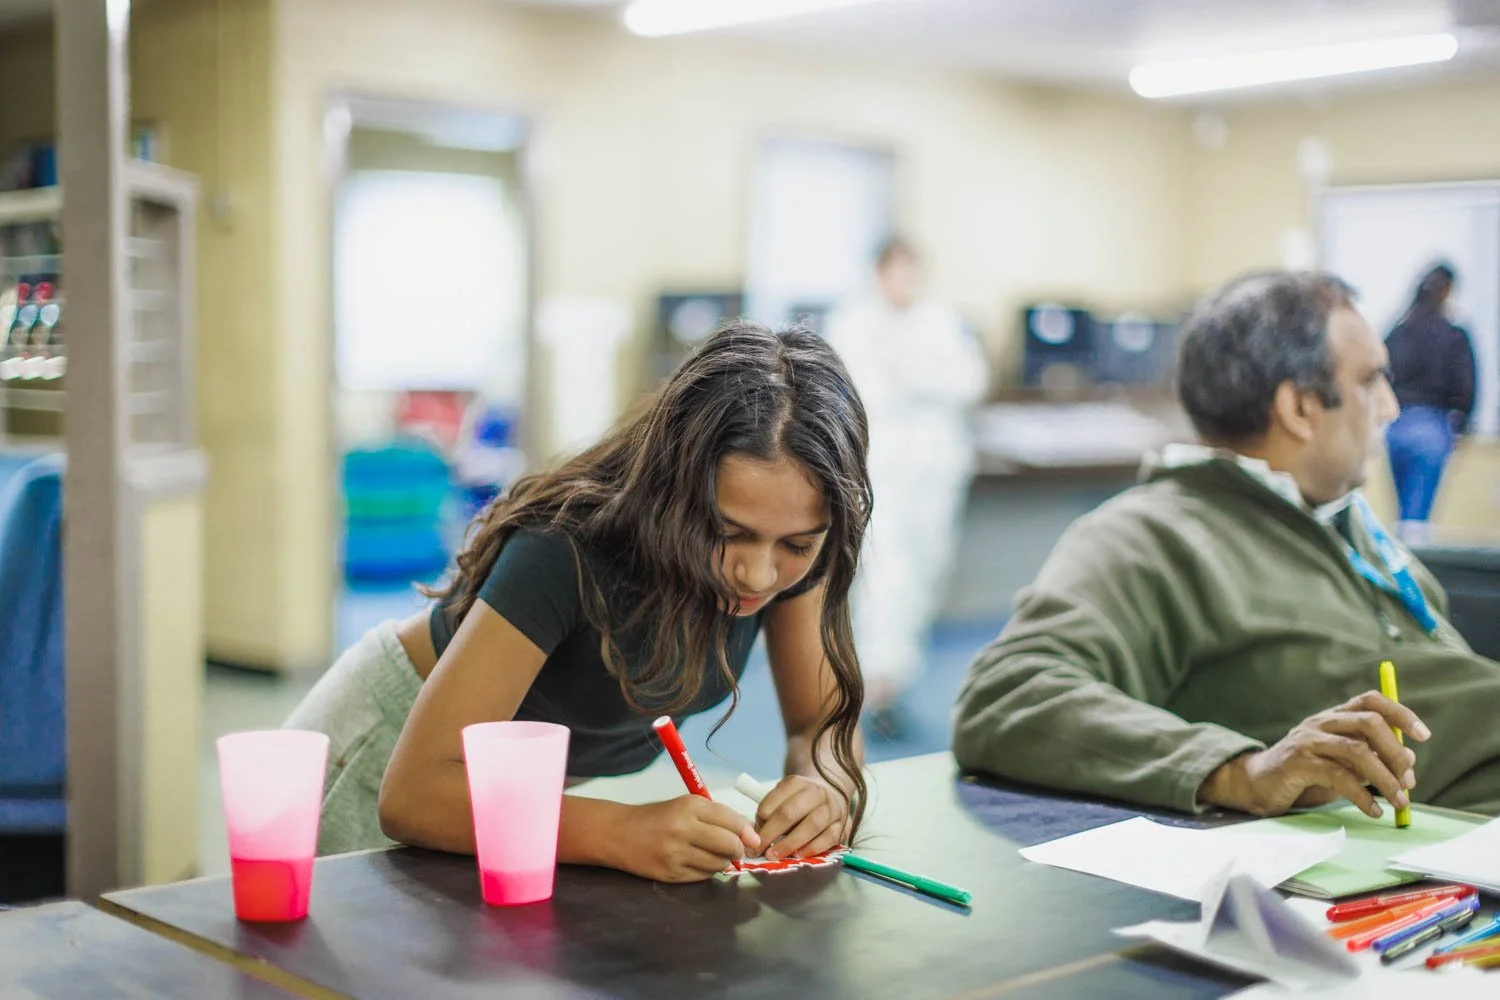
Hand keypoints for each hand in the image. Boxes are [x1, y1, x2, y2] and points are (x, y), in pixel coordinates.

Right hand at [610, 796, 757, 882]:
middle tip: (737, 850)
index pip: (730, 820)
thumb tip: (749, 836)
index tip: (753, 839)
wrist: (619, 833)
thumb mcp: (685, 806)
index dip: (747, 832)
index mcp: (689, 806)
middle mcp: (683, 829)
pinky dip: (708, 871)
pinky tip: (699, 862)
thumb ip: (716, 817)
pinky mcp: (670, 874)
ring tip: (715, 855)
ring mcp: (676, 854)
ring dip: (723, 862)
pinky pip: (703, 876)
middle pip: (729, 844)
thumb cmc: (657, 817)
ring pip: (718, 863)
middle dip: (739, 850)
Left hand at [753, 775, 848, 860]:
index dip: (760, 821)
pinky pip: (828, 838)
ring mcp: (832, 808)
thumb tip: (755, 836)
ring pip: (811, 825)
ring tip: (775, 855)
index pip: (773, 801)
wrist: (833, 795)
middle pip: (790, 812)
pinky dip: (811, 848)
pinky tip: (798, 856)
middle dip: (771, 834)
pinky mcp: (843, 825)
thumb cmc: (801, 801)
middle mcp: (816, 792)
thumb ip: (769, 812)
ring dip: (790, 843)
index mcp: (796, 782)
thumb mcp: (783, 798)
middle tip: (758, 850)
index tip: (751, 837)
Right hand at [1199, 691, 1430, 818]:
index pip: (1371, 701)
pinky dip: (1362, 796)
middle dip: (1396, 752)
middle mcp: (1320, 722)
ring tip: (1400, 802)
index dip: (1400, 713)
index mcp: (1333, 716)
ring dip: (1385, 778)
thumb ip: (1370, 758)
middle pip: (1369, 722)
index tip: (1423, 736)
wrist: (1257, 783)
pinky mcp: (1298, 763)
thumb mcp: (1341, 762)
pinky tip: (1374, 810)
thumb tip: (1409, 760)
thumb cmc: (1304, 773)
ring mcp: (1307, 740)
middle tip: (1410, 780)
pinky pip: (1338, 776)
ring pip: (1357, 750)